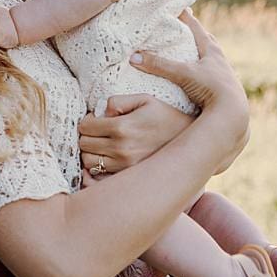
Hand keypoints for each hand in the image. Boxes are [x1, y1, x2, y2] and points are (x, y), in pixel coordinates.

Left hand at [78, 94, 192, 175]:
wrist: (192, 143)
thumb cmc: (167, 117)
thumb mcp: (146, 100)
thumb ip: (119, 101)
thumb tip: (102, 112)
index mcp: (122, 127)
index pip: (85, 126)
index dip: (86, 121)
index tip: (95, 119)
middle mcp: (121, 149)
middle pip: (84, 144)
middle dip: (86, 136)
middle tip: (97, 132)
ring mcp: (125, 166)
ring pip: (88, 162)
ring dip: (91, 152)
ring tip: (102, 145)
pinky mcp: (129, 177)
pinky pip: (100, 176)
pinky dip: (98, 168)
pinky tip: (107, 159)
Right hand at [131, 10, 249, 169]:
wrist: (232, 112)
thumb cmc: (211, 88)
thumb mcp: (182, 73)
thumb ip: (158, 65)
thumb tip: (133, 57)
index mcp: (211, 51)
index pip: (197, 28)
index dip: (187, 17)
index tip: (179, 5)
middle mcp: (218, 60)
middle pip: (206, 41)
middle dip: (196, 33)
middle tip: (185, 26)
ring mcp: (221, 75)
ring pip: (209, 58)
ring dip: (199, 53)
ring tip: (189, 50)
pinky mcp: (220, 89)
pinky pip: (208, 74)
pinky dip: (200, 70)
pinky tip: (195, 75)